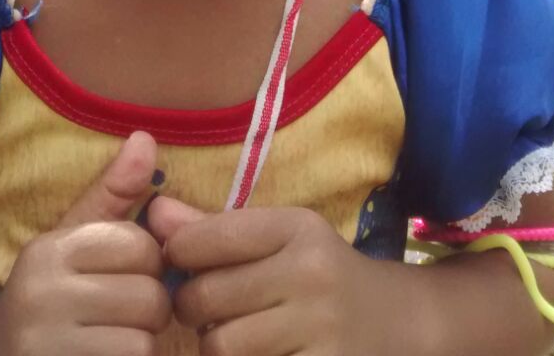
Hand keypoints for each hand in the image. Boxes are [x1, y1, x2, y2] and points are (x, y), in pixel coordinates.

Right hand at [0, 132, 171, 355]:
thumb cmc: (50, 293)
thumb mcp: (74, 240)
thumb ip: (114, 194)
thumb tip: (146, 137)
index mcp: (50, 250)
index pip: (140, 246)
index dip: (150, 262)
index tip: (131, 273)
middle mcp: (42, 295)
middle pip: (148, 297)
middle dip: (150, 309)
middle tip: (129, 315)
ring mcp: (45, 345)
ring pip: (142, 342)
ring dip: (142, 345)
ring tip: (117, 340)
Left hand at [147, 197, 399, 355]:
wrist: (400, 324)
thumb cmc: (321, 275)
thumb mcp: (279, 239)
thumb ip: (213, 228)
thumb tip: (153, 213)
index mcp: (296, 228)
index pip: (203, 238)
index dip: (178, 255)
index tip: (186, 265)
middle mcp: (311, 274)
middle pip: (205, 298)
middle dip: (194, 309)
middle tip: (208, 311)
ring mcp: (321, 329)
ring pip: (221, 347)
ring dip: (216, 348)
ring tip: (234, 337)